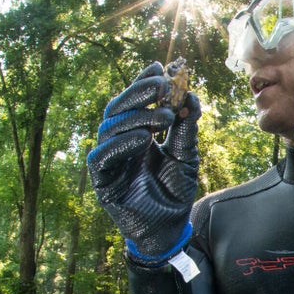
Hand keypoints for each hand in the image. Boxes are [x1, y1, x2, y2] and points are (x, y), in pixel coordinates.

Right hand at [87, 62, 200, 264]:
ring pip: (109, 127)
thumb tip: (190, 95)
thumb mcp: (186, 155)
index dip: (143, 81)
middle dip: (140, 92)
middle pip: (119, 107)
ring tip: (164, 117)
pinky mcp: (102, 180)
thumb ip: (186, 128)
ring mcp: (109, 159)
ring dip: (137, 117)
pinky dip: (122, 144)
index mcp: (136, 131)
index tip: (161, 67)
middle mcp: (119, 141)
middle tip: (163, 86)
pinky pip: (103, 156)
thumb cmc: (174, 190)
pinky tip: (144, 139)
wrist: (169, 226)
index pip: (134, 100)